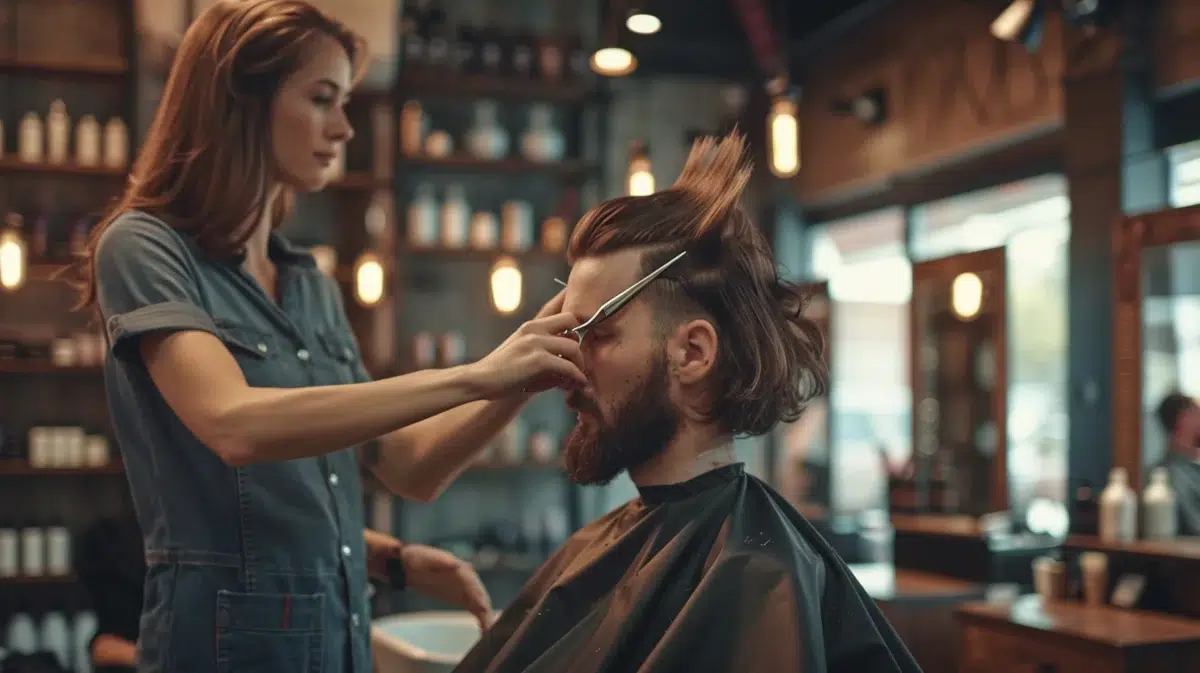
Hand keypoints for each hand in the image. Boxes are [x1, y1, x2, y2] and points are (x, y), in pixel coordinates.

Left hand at [364, 530, 494, 629]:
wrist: (409, 566)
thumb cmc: (416, 558)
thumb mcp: (424, 558)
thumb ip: (441, 561)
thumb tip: (457, 564)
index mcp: (459, 567)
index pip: (472, 582)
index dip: (478, 595)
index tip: (483, 607)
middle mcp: (466, 578)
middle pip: (480, 595)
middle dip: (486, 610)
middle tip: (491, 626)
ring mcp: (465, 588)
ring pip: (479, 604)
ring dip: (486, 618)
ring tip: (490, 633)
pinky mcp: (462, 598)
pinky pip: (474, 609)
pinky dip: (480, 620)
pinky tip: (484, 631)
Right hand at [469, 302, 585, 399]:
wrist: (479, 381)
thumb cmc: (501, 372)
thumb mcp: (523, 353)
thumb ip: (545, 351)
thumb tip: (571, 363)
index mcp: (531, 326)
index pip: (564, 314)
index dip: (576, 328)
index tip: (578, 348)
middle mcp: (534, 329)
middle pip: (573, 323)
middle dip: (580, 345)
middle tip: (579, 365)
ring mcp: (536, 343)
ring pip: (574, 347)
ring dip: (580, 364)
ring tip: (577, 379)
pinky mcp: (538, 361)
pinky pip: (568, 367)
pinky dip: (576, 377)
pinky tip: (576, 385)